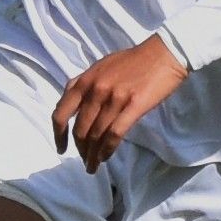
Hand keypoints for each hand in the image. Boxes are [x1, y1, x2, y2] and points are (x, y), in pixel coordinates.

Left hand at [51, 35, 188, 164]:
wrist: (162, 55)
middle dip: (81, 150)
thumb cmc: (133, 61)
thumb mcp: (101, 68)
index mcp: (85, 81)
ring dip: (93, 155)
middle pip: (80, 129)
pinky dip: (107, 150)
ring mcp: (114, 98)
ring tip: (93, 166)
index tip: (61, 149)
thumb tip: (74, 107)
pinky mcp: (133, 106)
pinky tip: (105, 157)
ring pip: (96, 135)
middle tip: (86, 161)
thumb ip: (85, 85)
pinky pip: (114, 134)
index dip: (58, 135)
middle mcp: (95, 90)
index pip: (61, 112)